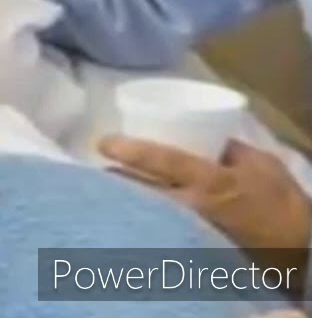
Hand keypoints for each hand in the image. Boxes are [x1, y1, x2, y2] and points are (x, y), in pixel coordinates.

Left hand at [101, 136, 311, 291]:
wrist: (301, 250)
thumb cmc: (282, 204)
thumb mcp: (263, 165)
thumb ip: (232, 148)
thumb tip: (208, 137)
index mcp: (210, 181)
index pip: (162, 162)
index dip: (130, 151)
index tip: (104, 143)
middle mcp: (193, 208)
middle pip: (140, 192)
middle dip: (115, 182)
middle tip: (98, 172)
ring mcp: (190, 233)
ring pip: (144, 215)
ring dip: (125, 204)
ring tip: (108, 195)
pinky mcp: (192, 251)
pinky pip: (158, 234)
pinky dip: (143, 226)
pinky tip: (132, 221)